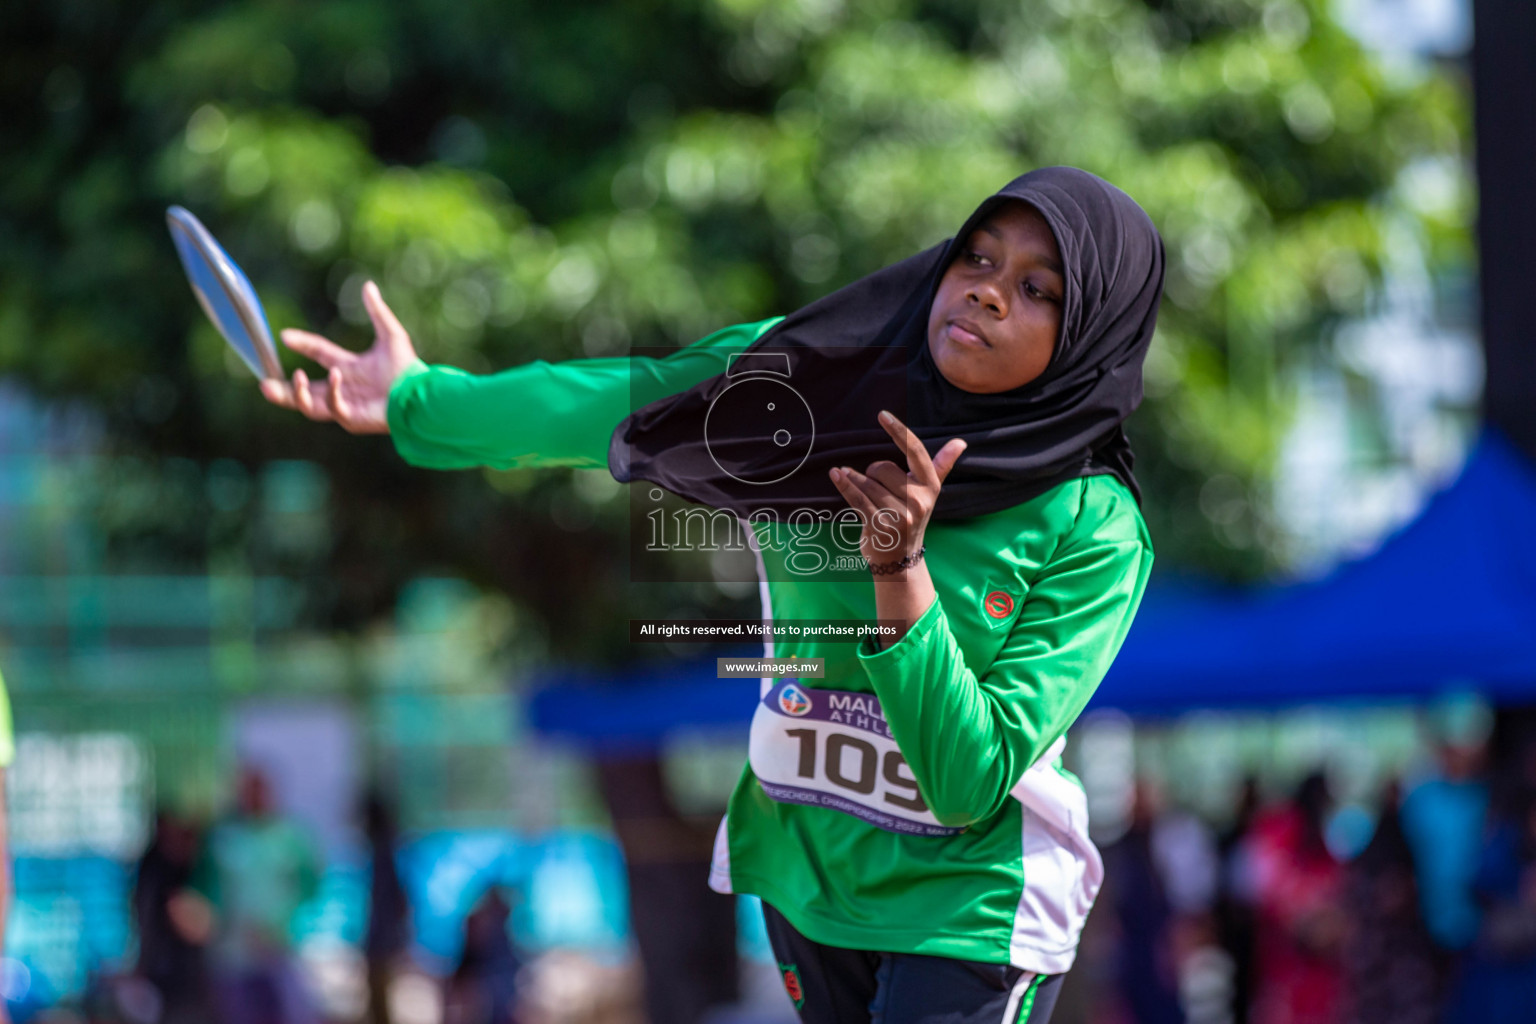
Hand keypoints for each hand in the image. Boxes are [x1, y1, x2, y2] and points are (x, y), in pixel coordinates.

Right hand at [259, 281, 416, 433]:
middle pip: (305, 392)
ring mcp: (347, 406)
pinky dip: (332, 392)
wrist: (421, 394)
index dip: (302, 343)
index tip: (285, 335)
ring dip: (298, 394)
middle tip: (264, 384)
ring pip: (311, 407)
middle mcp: (344, 388)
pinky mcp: (353, 419)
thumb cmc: (408, 369)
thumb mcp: (391, 335)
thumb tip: (368, 286)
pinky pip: (334, 407)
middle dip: (283, 390)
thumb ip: (377, 312)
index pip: (320, 353)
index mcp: (350, 368)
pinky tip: (336, 375)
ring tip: (295, 377)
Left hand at [828, 411, 965, 567]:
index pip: (915, 451)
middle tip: (878, 488)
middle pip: (882, 468)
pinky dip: (844, 484)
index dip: (899, 431)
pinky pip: (857, 498)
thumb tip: (961, 442)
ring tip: (857, 486)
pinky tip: (836, 473)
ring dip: (856, 481)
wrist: (901, 559)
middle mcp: (919, 501)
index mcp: (930, 486)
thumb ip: (942, 465)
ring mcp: (900, 516)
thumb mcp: (929, 492)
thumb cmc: (912, 518)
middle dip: (873, 473)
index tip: (882, 415)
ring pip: (867, 483)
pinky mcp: (880, 526)